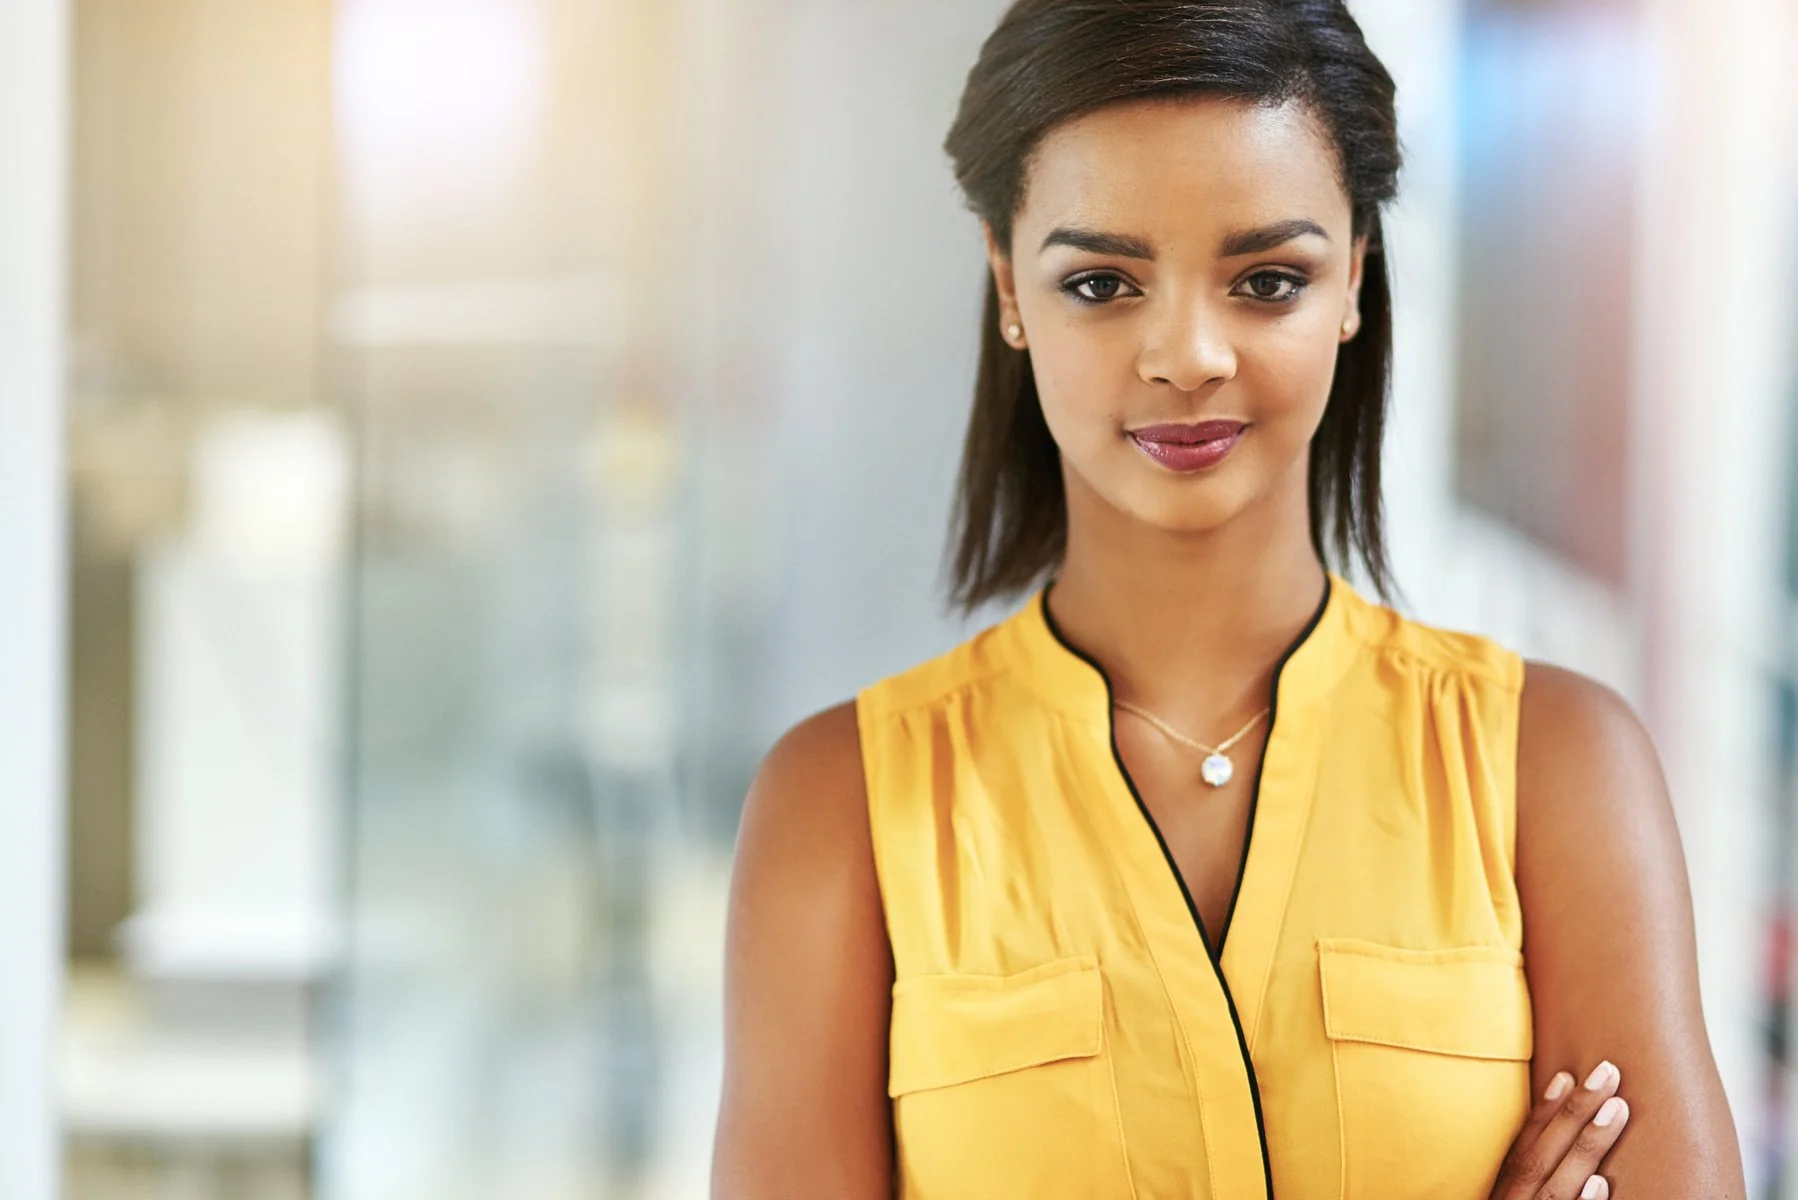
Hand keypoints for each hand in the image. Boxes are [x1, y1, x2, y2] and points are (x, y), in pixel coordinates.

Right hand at [1489, 1061, 1630, 1199]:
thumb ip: (1530, 1184)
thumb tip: (1564, 1154)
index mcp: (1505, 1197)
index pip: (1522, 1149)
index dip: (1542, 1112)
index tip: (1566, 1076)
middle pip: (1539, 1158)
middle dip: (1573, 1113)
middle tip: (1607, 1072)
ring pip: (1556, 1187)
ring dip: (1586, 1146)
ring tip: (1617, 1108)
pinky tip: (1600, 1183)